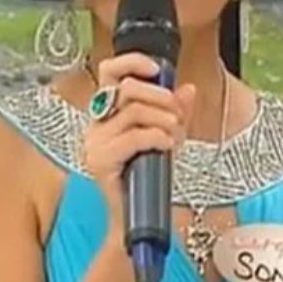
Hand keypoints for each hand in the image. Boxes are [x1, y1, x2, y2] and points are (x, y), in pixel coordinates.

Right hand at [79, 53, 195, 242]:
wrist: (139, 218)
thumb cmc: (150, 177)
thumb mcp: (168, 137)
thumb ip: (177, 112)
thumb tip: (188, 89)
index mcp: (107, 113)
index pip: (109, 72)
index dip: (132, 62)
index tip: (158, 69)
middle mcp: (95, 124)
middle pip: (126, 89)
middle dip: (161, 97)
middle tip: (178, 114)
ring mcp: (94, 143)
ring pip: (133, 111)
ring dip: (163, 119)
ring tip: (175, 134)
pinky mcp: (99, 161)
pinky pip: (134, 137)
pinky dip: (157, 137)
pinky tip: (167, 146)